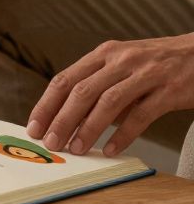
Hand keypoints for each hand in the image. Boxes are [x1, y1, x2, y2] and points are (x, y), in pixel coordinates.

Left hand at [26, 33, 193, 156]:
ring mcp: (146, 74)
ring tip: (76, 149)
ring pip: (107, 103)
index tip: (34, 126)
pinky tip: (111, 149)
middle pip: (81, 91)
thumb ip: (99, 86)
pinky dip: (123, 135)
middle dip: (61, 120)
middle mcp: (121, 60)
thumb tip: (69, 119)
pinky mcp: (170, 90)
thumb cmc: (158, 63)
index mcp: (104, 54)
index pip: (65, 80)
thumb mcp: (124, 66)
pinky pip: (141, 115)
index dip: (46, 104)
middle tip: (50, 143)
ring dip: (88, 129)